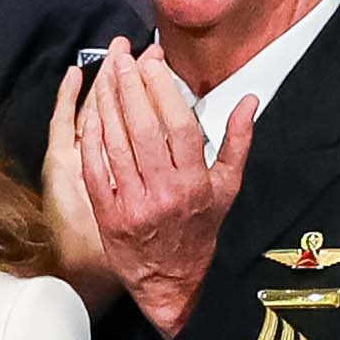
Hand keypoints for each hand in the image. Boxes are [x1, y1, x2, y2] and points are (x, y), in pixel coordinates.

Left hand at [47, 46, 247, 333]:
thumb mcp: (227, 189)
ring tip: (106, 73)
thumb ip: (237, 142)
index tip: (151, 62)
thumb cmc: (199, 230)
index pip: (178, 126)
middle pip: (142, 129)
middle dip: (130, 87)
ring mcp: (132, 204)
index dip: (163, 90)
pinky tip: (91, 112)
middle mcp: (164, 193)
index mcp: (195, 183)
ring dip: (107, 104)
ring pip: (116, 144)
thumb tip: (249, 100)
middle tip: (121, 57)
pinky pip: (95, 169)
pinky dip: (92, 139)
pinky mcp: (107, 214)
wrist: (171, 282)